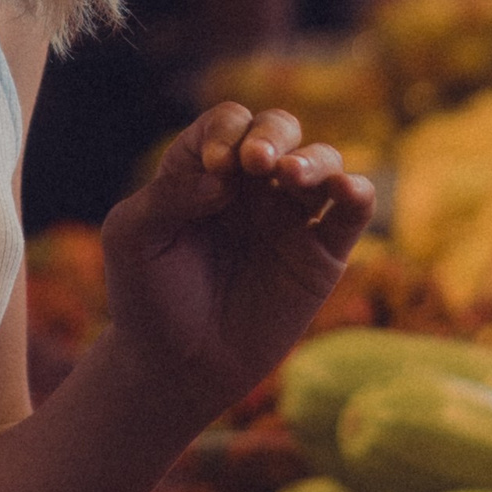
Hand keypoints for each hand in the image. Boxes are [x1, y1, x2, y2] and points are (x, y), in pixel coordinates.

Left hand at [99, 102, 372, 413]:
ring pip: (321, 162)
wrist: (176, 366)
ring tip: (290, 176)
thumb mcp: (132, 238)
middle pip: (279, 130)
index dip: (225, 132)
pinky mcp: (322, 255)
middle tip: (256, 162)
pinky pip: (351, 213)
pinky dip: (358, 193)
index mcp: (203, 171)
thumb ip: (168, 196)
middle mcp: (251, 186)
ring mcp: (289, 218)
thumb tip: (225, 177)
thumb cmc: (147, 297)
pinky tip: (347, 190)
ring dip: (313, 160)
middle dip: (272, 134)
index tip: (216, 165)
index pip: (226, 124)